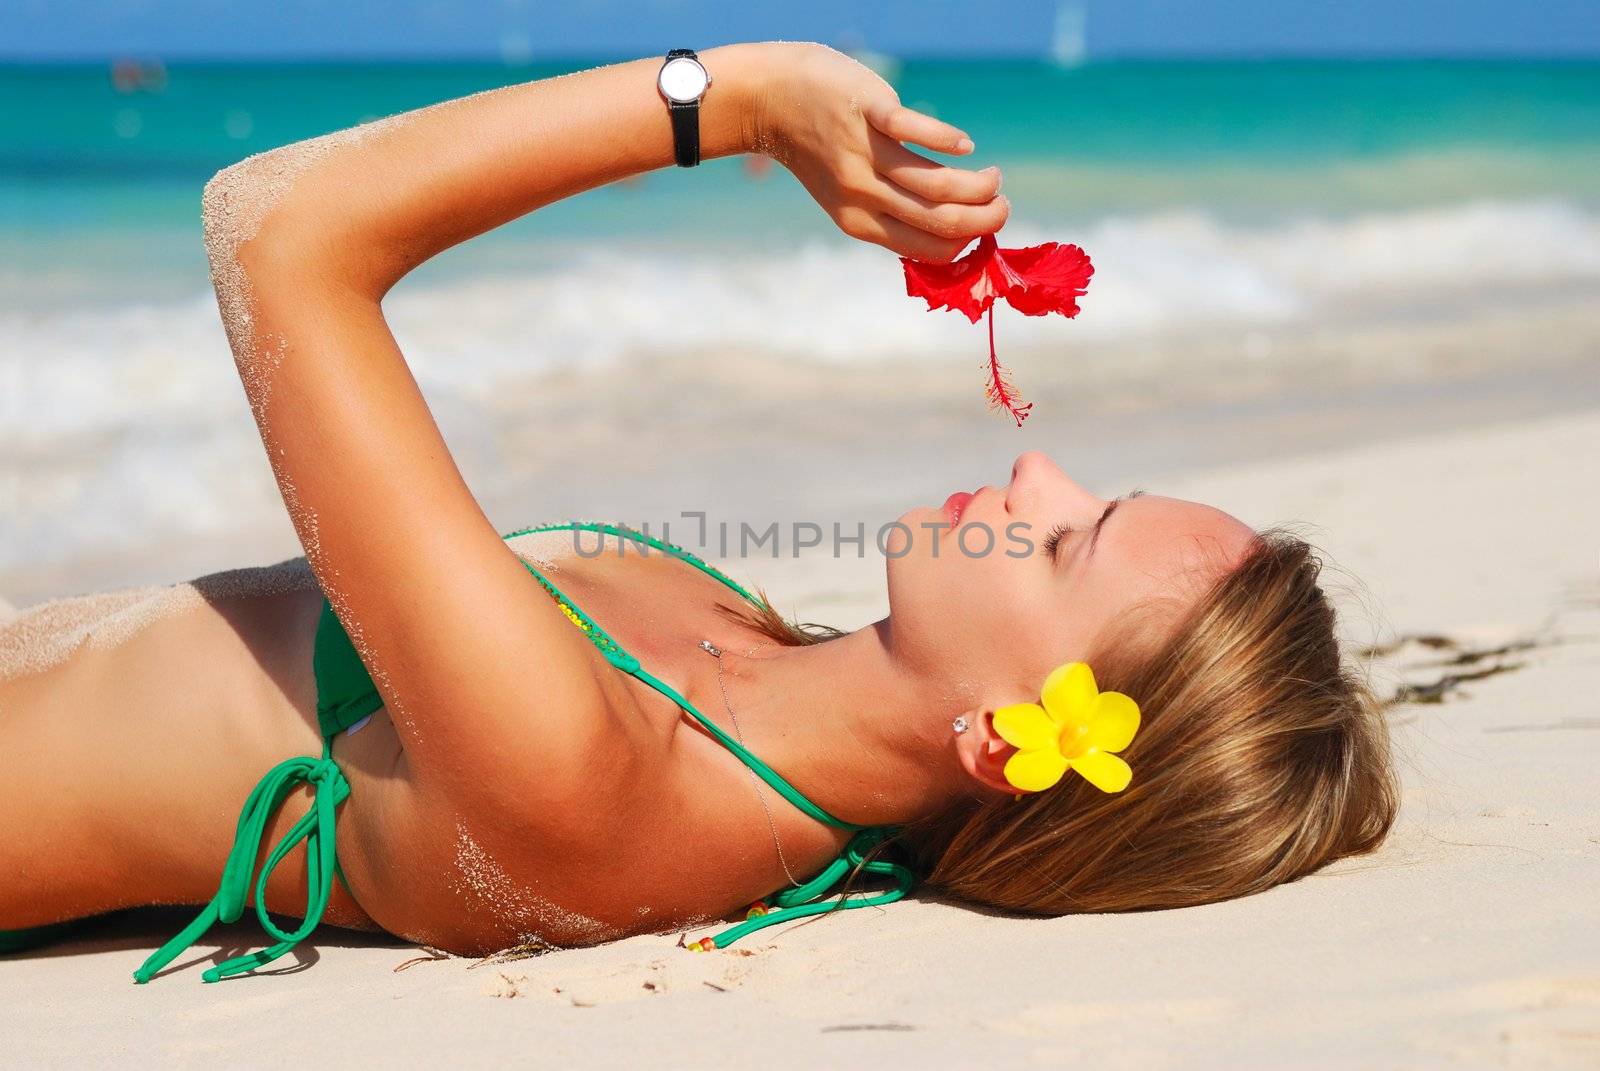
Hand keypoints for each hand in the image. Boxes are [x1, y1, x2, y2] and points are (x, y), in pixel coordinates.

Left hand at [749, 42, 1008, 262]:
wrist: (774, 100)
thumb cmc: (821, 149)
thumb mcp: (845, 197)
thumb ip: (888, 216)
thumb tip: (947, 235)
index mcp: (859, 224)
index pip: (931, 250)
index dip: (968, 242)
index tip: (984, 226)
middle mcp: (862, 194)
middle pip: (943, 221)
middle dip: (987, 218)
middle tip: (1002, 205)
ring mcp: (865, 152)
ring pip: (937, 185)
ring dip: (979, 185)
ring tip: (993, 176)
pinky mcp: (869, 110)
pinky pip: (916, 130)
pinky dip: (949, 139)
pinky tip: (965, 145)